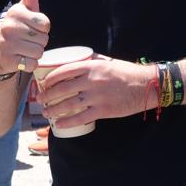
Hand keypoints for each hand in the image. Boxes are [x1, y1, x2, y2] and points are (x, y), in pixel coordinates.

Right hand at [0, 0, 49, 74]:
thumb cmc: (17, 27)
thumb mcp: (25, 7)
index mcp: (15, 11)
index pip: (45, 23)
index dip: (42, 28)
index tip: (31, 26)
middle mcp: (8, 25)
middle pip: (43, 38)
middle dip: (39, 41)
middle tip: (27, 39)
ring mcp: (7, 43)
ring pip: (39, 51)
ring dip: (35, 52)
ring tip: (23, 48)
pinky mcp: (8, 59)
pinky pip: (32, 63)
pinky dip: (30, 63)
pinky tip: (20, 58)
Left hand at [38, 55, 153, 129]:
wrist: (146, 85)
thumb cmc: (126, 72)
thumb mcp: (106, 61)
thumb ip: (90, 62)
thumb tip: (74, 61)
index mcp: (91, 66)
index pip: (63, 71)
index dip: (49, 78)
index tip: (43, 83)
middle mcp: (92, 81)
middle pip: (62, 89)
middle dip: (47, 95)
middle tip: (39, 99)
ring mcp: (97, 97)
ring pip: (68, 104)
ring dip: (53, 110)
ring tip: (46, 112)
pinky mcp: (103, 111)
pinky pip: (80, 118)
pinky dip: (67, 122)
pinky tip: (59, 124)